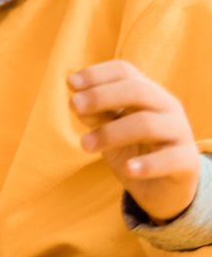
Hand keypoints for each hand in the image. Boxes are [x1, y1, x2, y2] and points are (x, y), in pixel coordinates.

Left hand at [69, 60, 201, 222]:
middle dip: (101, 96)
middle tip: (73, 106)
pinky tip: (129, 169)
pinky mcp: (187, 161)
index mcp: (147, 92)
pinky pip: (170, 159)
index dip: (97, 74)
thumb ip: (95, 114)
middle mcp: (166, 106)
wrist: (161, 185)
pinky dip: (148, 164)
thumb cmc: (131, 148)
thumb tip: (76, 102)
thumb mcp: (108, 128)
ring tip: (84, 145)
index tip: (70, 83)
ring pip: (147, 125)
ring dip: (111, 133)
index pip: (124, 72)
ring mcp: (179, 132)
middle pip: (137, 91)